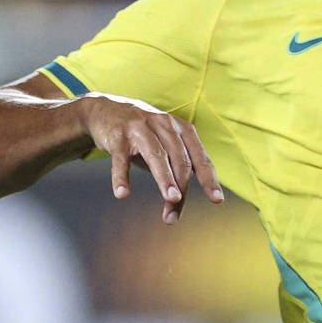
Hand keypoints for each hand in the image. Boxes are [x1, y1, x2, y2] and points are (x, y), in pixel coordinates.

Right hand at [77, 95, 224, 221]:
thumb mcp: (164, 144)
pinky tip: (122, 193)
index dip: (209, 179)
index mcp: (180, 129)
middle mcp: (164, 125)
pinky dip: (121, 177)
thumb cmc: (142, 134)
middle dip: (182, 187)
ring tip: (171, 199)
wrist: (104, 110)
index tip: (217, 200)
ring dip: (165, 179)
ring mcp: (140, 128)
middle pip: (179, 160)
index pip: (199, 157)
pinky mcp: (118, 136)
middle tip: (177, 213)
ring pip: (157, 156)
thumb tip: (180, 202)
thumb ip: (176, 166)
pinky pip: (121, 159)